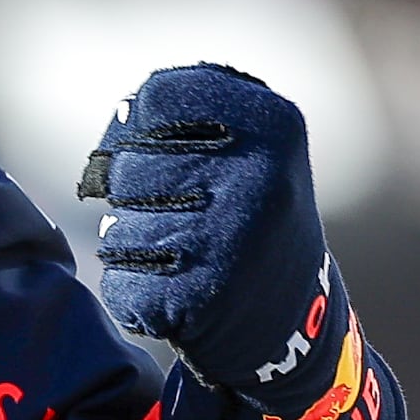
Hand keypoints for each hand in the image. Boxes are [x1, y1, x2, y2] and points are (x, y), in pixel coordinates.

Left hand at [83, 64, 359, 419]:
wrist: (300, 320)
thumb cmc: (254, 223)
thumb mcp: (249, 150)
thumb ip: (189, 118)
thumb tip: (125, 114)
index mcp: (273, 123)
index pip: (159, 98)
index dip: (135, 129)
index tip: (143, 152)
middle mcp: (257, 176)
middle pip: (128, 169)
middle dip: (130, 197)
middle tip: (173, 220)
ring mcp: (230, 238)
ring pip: (119, 229)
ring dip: (130, 248)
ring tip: (181, 259)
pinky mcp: (201, 298)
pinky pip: (123, 285)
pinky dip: (133, 293)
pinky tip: (176, 294)